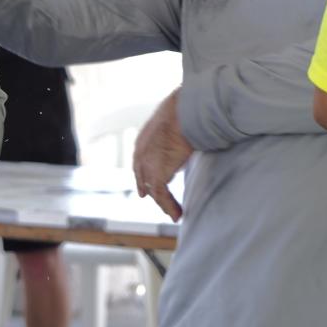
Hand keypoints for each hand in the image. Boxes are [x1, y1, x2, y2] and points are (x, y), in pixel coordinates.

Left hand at [132, 88, 192, 221]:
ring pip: (153, 190)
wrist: (182, 112)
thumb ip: (174, 134)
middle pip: (143, 179)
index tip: (145, 191)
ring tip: (175, 214)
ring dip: (165, 204)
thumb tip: (187, 133)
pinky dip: (170, 206)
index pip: (140, 165)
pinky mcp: (157, 174)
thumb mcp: (172, 125)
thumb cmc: (183, 112)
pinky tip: (177, 214)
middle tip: (163, 205)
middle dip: (151, 192)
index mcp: (142, 142)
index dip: (143, 179)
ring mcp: (147, 165)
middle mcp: (140, 154)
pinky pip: (162, 196)